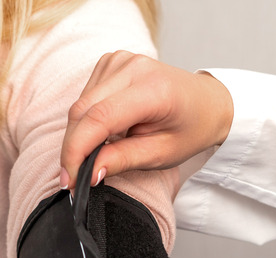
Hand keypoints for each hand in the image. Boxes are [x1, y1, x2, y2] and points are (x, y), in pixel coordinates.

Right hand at [60, 51, 233, 188]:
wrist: (206, 102)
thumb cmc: (190, 128)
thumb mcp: (161, 154)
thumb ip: (122, 160)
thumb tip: (89, 172)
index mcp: (153, 89)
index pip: (99, 118)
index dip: (77, 151)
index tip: (70, 179)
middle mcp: (134, 68)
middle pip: (82, 111)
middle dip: (72, 148)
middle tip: (73, 178)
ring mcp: (120, 60)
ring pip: (79, 105)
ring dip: (78, 135)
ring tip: (94, 155)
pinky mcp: (111, 62)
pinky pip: (84, 96)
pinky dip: (85, 120)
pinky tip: (102, 131)